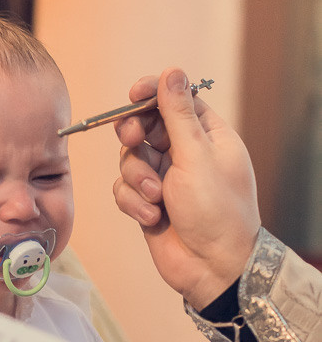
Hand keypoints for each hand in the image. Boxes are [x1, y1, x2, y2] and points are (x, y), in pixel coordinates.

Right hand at [113, 67, 259, 309]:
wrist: (213, 269)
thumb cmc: (217, 212)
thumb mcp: (196, 157)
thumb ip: (178, 114)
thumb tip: (172, 72)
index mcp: (209, 137)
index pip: (177, 101)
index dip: (153, 94)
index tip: (133, 95)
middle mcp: (186, 155)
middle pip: (145, 127)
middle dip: (134, 136)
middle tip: (131, 140)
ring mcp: (166, 180)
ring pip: (130, 159)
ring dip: (137, 178)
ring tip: (155, 199)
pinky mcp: (148, 203)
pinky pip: (125, 190)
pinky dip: (134, 202)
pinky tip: (152, 217)